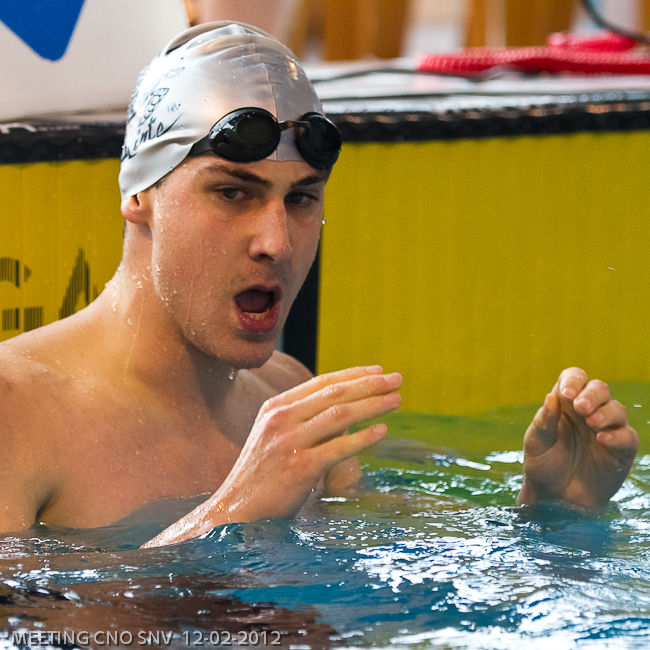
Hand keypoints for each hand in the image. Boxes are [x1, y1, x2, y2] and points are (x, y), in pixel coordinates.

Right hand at [143, 366, 400, 545]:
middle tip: (397, 380)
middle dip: (370, 385)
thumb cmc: (262, 474)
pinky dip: (363, 438)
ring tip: (396, 401)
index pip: (322, 382)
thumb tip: (341, 406)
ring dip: (373, 405)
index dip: (354, 375)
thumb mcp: (275, 436)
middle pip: (335, 393)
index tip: (379, 372)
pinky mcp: (299, 468)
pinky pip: (339, 448)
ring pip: (340, 415)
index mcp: (276, 407)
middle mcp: (281, 419)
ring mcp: (290, 442)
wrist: (237, 510)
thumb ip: (301, 418)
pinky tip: (382, 432)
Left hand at [517, 367, 637, 507]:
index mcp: (565, 405)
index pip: (574, 379)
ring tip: (592, 423)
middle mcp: (587, 413)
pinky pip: (627, 436)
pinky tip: (602, 440)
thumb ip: (543, 422)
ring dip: (605, 412)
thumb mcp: (535, 443)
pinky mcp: (621, 450)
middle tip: (580, 408)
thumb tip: (551, 397)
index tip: (566, 393)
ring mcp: (606, 430)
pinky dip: (618, 436)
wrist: (554, 498)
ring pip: (616, 409)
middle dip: (592, 394)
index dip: (573, 380)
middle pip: (599, 388)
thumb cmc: (543, 465)